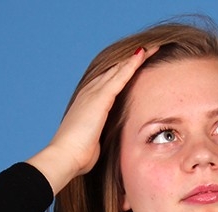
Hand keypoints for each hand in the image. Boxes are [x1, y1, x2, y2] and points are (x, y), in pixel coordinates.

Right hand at [27, 45, 158, 193]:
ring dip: (136, 58)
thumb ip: (102, 137)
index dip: (122, 74)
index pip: (109, 84)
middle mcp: (90, 93)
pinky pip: (120, 76)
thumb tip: (109, 144)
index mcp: (88, 104)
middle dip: (130, 61)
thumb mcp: (94, 143)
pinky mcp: (100, 97)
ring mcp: (94, 93)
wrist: (65, 156)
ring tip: (152, 48)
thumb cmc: (78, 156)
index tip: (136, 68)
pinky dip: (131, 64)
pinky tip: (142, 55)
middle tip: (148, 50)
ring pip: (119, 70)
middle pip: (114, 72)